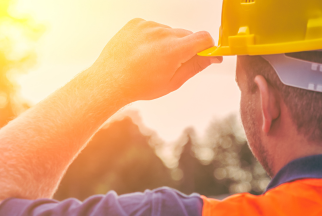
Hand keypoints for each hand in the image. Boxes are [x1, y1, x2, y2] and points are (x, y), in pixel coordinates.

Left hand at [86, 18, 220, 102]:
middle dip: (185, 47)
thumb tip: (212, 57)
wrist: (109, 81)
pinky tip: (141, 52)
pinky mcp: (136, 23)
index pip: (203, 38)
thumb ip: (195, 67)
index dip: (207, 46)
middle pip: (186, 35)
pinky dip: (151, 37)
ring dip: (166, 42)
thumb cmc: (139, 86)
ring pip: (168, 31)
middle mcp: (162, 33)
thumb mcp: (172, 82)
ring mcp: (147, 26)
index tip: (206, 54)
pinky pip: (152, 27)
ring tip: (150, 60)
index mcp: (174, 50)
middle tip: (171, 64)